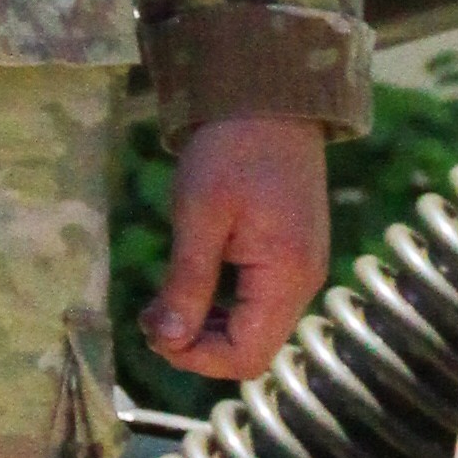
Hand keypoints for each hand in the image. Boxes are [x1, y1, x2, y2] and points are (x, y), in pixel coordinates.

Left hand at [143, 114, 330, 387]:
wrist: (269, 99)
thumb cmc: (230, 150)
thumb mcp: (198, 216)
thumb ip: (186, 283)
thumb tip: (167, 341)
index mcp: (286, 275)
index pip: (246, 357)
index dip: (195, 358)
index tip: (154, 332)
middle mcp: (304, 282)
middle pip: (252, 351)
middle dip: (198, 346)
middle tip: (152, 317)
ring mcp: (302, 270)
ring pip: (255, 331)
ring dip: (208, 328)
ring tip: (166, 302)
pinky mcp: (293, 257)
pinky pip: (259, 305)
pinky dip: (223, 307)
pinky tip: (193, 285)